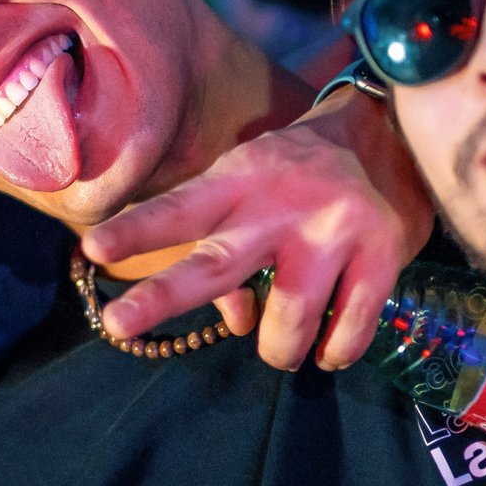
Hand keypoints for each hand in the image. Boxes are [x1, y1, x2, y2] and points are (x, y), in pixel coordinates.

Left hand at [80, 86, 433, 370]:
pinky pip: (348, 328)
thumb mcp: (253, 186)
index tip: (94, 250)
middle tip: (118, 322)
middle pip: (216, 264)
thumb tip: (236, 322)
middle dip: (162, 296)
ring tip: (279, 348)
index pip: (179, 210)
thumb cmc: (299, 176)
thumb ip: (229, 245)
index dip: (138, 230)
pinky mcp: (382, 253)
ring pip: (288, 319)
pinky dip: (333, 350)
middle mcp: (280, 207)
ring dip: (277, 349)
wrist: (391, 134)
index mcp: (239, 182)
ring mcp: (333, 231)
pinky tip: (326, 351)